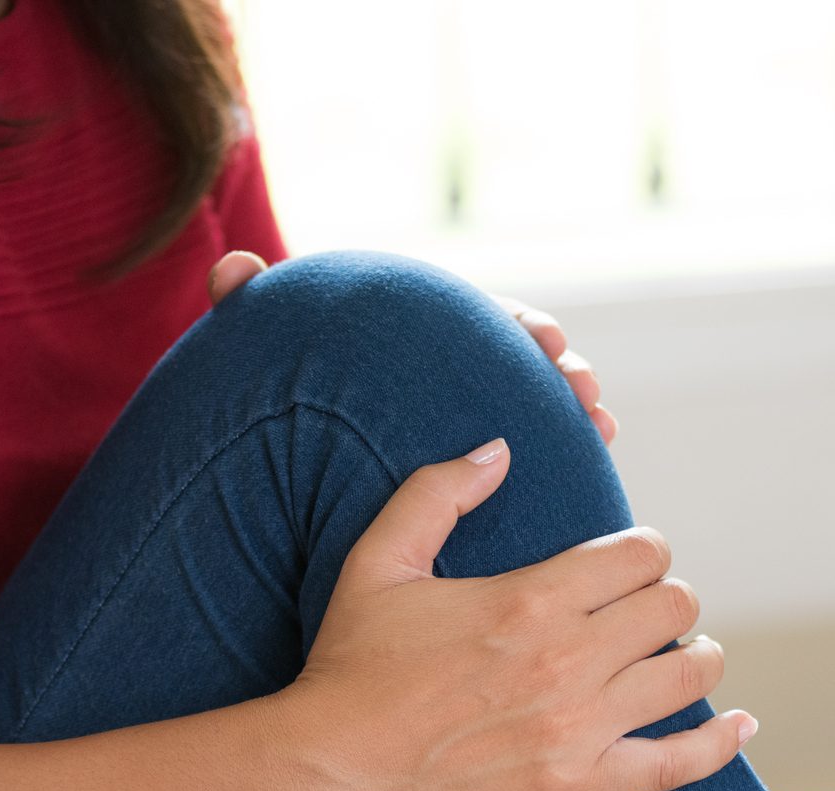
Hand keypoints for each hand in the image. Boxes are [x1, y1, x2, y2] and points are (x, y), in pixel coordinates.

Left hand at [205, 252, 617, 443]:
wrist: (278, 467)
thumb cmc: (275, 400)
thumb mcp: (261, 354)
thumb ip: (247, 307)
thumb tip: (234, 266)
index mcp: (420, 339)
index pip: (484, 320)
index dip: (522, 327)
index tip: (547, 337)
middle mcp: (454, 381)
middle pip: (526, 368)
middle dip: (565, 373)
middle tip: (585, 392)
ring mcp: (467, 429)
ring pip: (538, 416)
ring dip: (577, 419)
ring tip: (600, 430)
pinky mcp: (473, 480)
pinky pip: (526, 469)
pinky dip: (560, 468)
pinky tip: (584, 482)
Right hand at [278, 437, 753, 790]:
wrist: (330, 773)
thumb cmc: (349, 667)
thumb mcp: (378, 563)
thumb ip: (438, 493)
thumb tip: (498, 448)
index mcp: (530, 597)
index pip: (640, 554)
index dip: (643, 552)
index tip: (627, 564)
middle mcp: (568, 660)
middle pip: (674, 606)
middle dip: (665, 599)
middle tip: (643, 611)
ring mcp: (579, 728)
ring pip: (689, 673)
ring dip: (695, 656)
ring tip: (679, 655)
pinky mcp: (579, 786)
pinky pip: (677, 764)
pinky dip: (719, 743)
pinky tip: (739, 726)